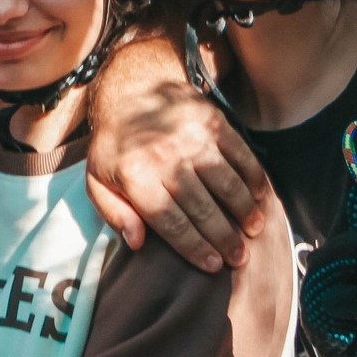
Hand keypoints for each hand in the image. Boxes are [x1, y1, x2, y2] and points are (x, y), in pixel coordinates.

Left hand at [86, 37, 272, 271]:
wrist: (131, 90)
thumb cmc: (115, 146)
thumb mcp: (97, 180)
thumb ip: (114, 214)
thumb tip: (137, 243)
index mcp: (135, 175)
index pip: (170, 221)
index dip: (194, 247)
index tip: (212, 266)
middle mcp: (166, 156)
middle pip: (202, 207)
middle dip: (223, 238)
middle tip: (238, 258)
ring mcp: (192, 137)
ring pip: (226, 184)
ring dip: (244, 212)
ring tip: (252, 232)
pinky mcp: (213, 122)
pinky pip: (241, 156)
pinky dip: (253, 179)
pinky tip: (259, 198)